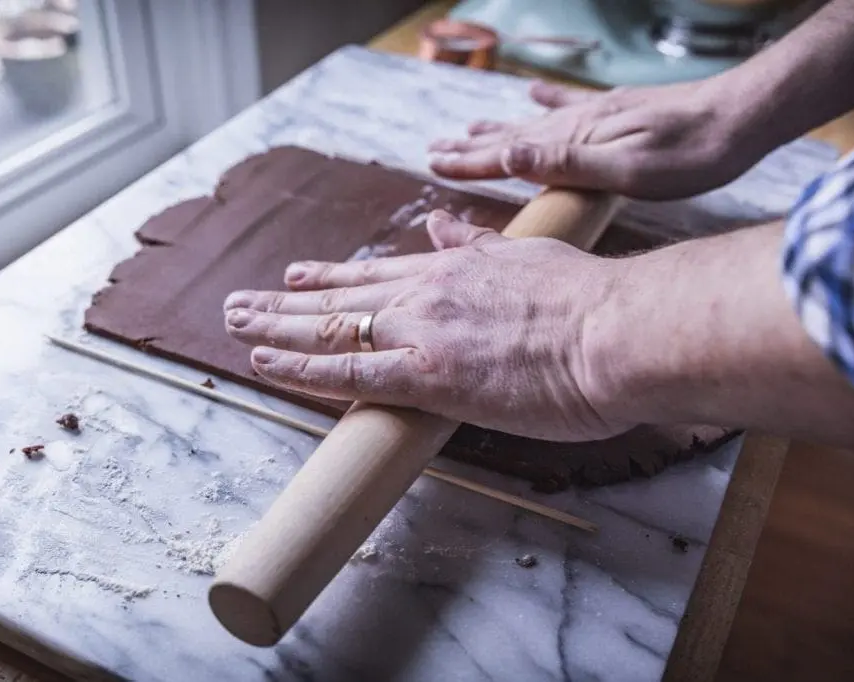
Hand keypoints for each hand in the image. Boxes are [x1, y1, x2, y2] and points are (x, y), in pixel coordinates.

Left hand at [222, 211, 630, 441]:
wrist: (618, 331)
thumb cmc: (592, 304)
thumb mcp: (531, 255)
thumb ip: (482, 246)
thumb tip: (447, 226)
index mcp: (457, 269)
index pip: (379, 274)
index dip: (332, 278)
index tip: (299, 276)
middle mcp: (428, 294)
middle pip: (341, 296)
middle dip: (285, 300)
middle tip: (241, 300)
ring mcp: (422, 333)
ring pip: (330, 326)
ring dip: (275, 325)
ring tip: (234, 321)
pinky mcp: (428, 376)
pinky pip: (347, 372)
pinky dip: (301, 366)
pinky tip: (264, 361)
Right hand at [428, 79, 761, 199]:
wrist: (742, 117)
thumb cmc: (690, 155)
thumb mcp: (626, 171)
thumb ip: (565, 162)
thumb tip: (506, 150)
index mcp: (575, 140)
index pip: (507, 153)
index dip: (469, 161)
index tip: (433, 162)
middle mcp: (579, 122)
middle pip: (512, 135)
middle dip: (471, 146)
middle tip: (434, 149)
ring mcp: (599, 114)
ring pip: (533, 121)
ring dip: (498, 127)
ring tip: (469, 127)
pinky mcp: (620, 111)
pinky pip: (570, 102)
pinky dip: (546, 98)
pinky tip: (533, 91)